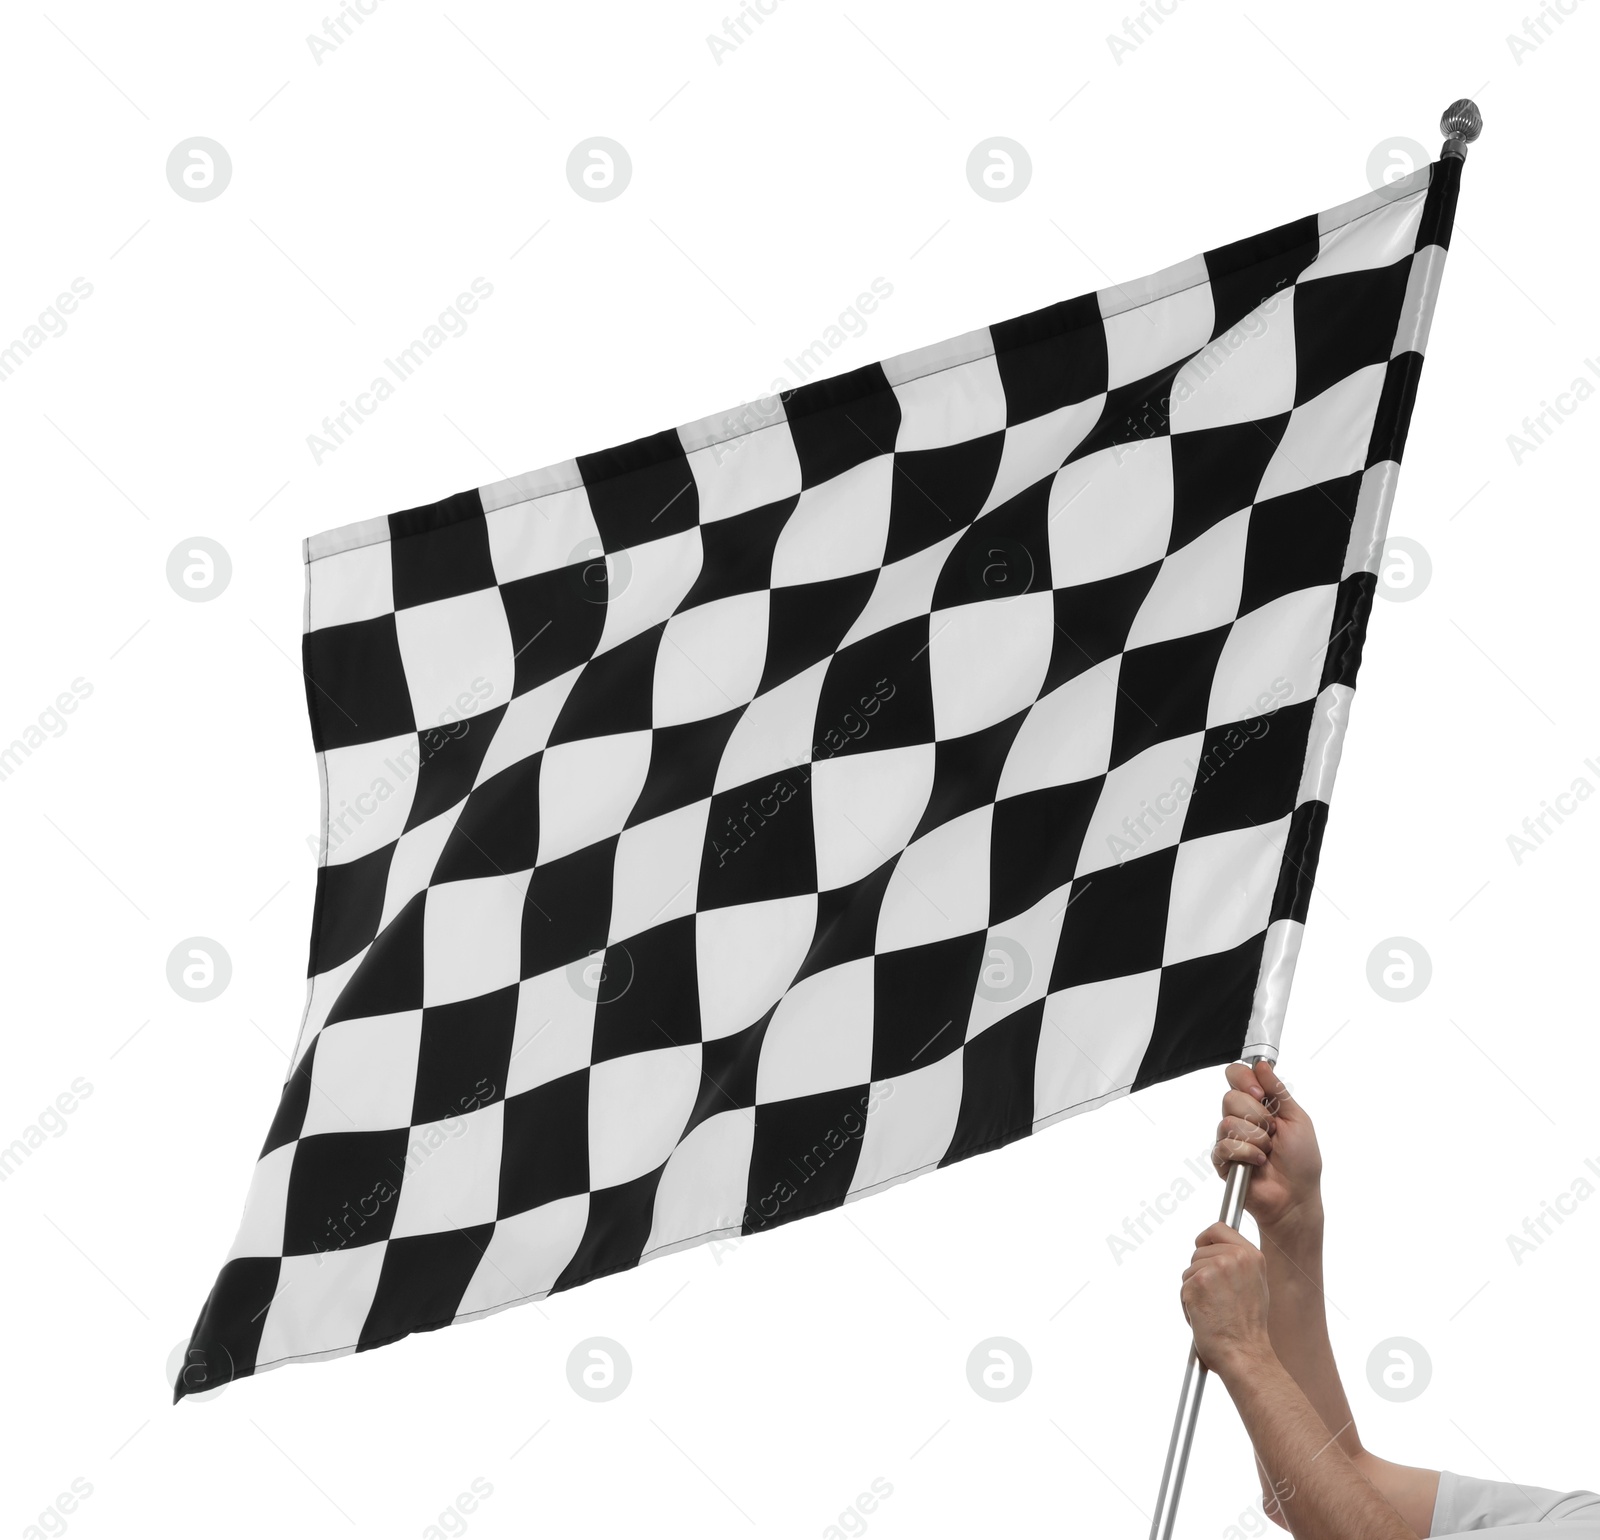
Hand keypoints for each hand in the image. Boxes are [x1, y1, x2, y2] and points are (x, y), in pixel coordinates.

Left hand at [1181, 1221, 1272, 1378]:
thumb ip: (1238, 1264)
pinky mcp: (1197, 1282)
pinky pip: (1183, 1287)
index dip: (1206, 1237)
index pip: (1219, 1228)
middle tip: (1217, 1299)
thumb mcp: (1254, 1285)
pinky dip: (1187, 1303)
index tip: (1201, 1244)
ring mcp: (1215, 1268)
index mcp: (1252, 1256)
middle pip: (1199, 1251)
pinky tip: (1204, 1317)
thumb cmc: (1247, 1327)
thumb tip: (1217, 1250)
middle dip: (1200, 1272)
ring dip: (1194, 1290)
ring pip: (1189, 1270)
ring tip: (1213, 1310)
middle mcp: (1234, 1257)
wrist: (1244, 1353)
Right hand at [1211, 1060, 1321, 1233]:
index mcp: (1259, 1104)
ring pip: (1227, 1122)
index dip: (1244, 1080)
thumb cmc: (1302, 1162)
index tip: (1260, 1094)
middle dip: (1256, 1115)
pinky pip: (1224, 1145)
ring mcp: (1230, 1138)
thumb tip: (1261, 1066)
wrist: (1296, 1196)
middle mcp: (1241, 1118)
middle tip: (1271, 1131)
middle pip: (1230, 1097)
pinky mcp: (1222, 1159)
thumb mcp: (1297, 1119)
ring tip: (1267, 1152)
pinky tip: (1258, 1163)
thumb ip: (1278, 1091)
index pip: (1236, 1076)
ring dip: (1255, 1138)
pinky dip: (1247, 1153)